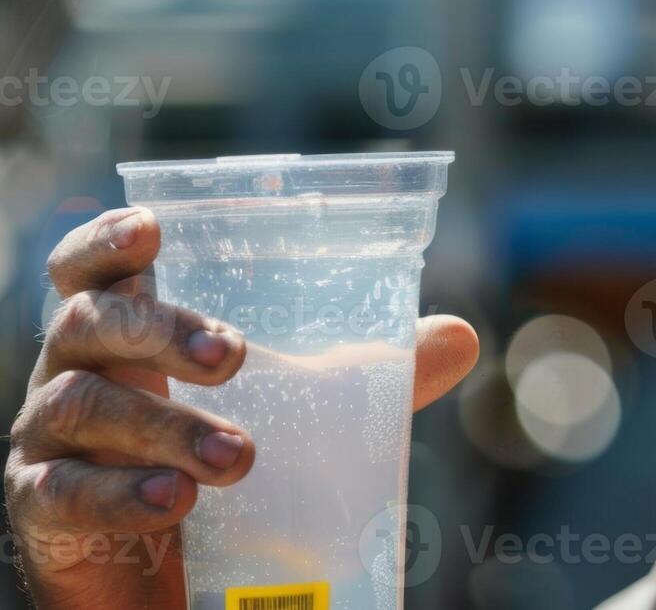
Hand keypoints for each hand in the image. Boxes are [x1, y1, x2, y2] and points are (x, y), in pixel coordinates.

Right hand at [4, 208, 480, 608]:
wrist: (163, 576)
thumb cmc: (215, 460)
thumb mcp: (296, 412)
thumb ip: (366, 376)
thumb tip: (461, 336)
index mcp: (127, 332)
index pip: (90, 266)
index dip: (108, 239)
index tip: (152, 231)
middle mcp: (75, 371)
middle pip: (89, 322)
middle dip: (160, 329)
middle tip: (233, 355)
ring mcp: (49, 440)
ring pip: (83, 406)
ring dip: (163, 425)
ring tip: (236, 457)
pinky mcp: (43, 508)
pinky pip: (62, 492)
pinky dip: (121, 494)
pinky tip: (174, 500)